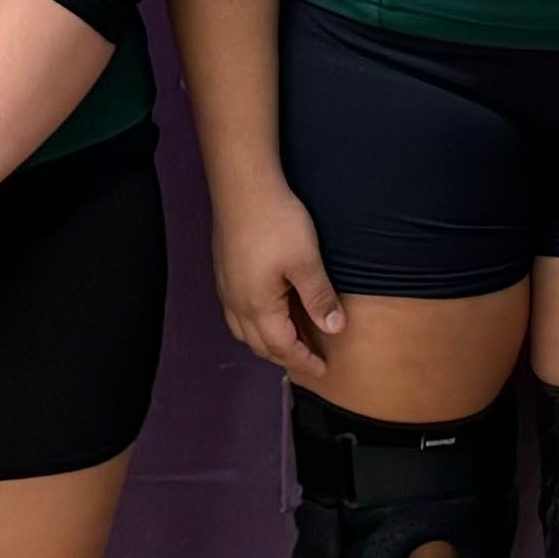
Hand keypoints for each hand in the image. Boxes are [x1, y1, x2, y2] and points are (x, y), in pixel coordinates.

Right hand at [210, 177, 346, 379]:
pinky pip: (236, 313)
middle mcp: (235, 303)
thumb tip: (334, 329)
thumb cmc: (277, 222)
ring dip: (266, 342)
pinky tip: (269, 313)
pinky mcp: (224, 272)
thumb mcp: (307, 263)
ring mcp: (226, 288)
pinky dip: (254, 324)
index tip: (323, 370)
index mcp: (257, 306)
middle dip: (284, 356)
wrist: (244, 187)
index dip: (303, 360)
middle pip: (258, 344)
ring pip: (243, 330)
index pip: (281, 347)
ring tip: (290, 342)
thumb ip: (319, 298)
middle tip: (309, 360)